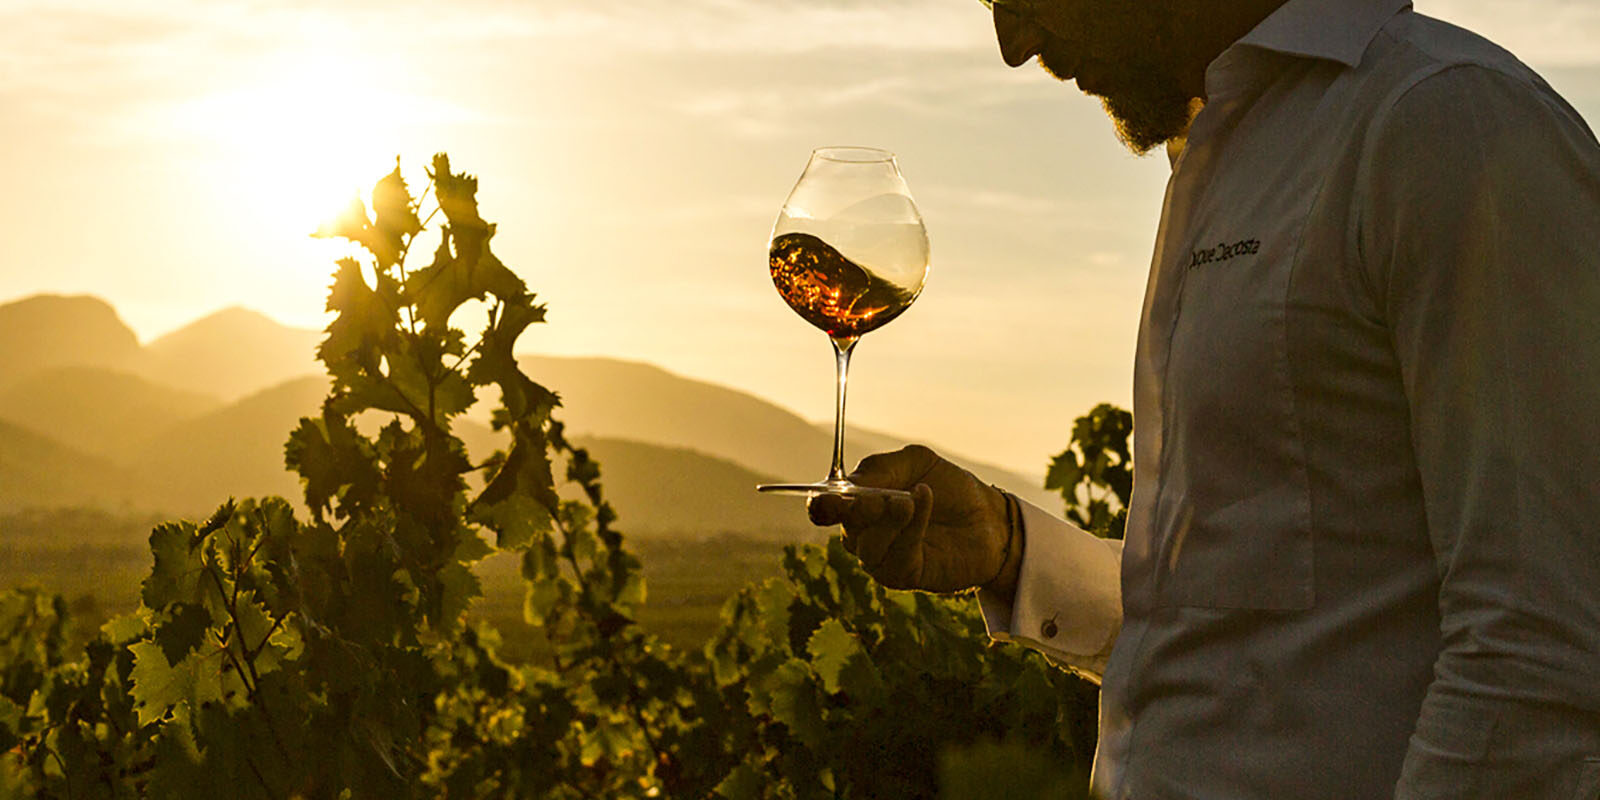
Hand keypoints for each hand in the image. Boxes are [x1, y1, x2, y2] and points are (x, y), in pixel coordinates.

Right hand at [807, 445, 1018, 595]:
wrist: (990, 517)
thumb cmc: (949, 489)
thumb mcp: (916, 463)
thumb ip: (881, 468)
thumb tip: (852, 484)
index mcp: (860, 504)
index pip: (823, 509)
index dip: (820, 505)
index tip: (825, 499)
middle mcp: (865, 535)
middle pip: (845, 529)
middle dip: (859, 511)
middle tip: (882, 496)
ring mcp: (883, 559)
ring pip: (867, 547)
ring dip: (887, 520)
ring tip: (911, 500)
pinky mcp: (904, 576)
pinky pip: (895, 557)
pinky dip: (909, 527)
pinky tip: (923, 503)